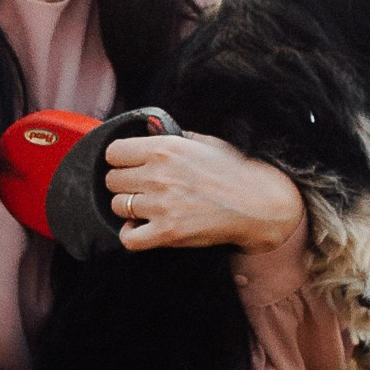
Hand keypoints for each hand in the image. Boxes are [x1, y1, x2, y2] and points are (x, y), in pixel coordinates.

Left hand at [101, 129, 304, 254]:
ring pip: (117, 206)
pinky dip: (131, 234)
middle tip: (142, 187)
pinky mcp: (167, 232)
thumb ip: (171, 138)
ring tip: (148, 207)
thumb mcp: (202, 142)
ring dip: (129, 208)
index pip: (113, 152)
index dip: (120, 160)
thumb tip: (148, 132)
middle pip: (112, 180)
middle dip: (125, 184)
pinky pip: (128, 238)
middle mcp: (158, 175)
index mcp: (164, 148)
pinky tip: (143, 227)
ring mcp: (161, 205)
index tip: (129, 165)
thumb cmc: (233, 172)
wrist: (257, 204)